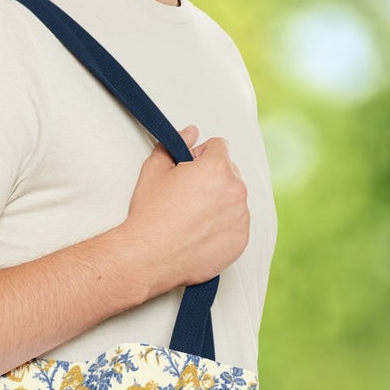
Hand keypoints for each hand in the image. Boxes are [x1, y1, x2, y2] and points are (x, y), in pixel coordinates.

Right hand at [122, 123, 249, 295]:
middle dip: (212, 178)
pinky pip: (237, 223)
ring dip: (219, 201)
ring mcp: (241, 217)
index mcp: (217, 168)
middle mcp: (235, 191)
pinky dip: (223, 225)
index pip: (219, 146)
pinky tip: (199, 232)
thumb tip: (191, 133)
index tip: (188, 170)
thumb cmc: (150, 215)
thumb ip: (176, 143)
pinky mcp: (240, 240)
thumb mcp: (154, 169)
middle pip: (229, 171)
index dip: (200, 155)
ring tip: (192, 216)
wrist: (149, 257)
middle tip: (187, 195)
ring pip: (234, 198)